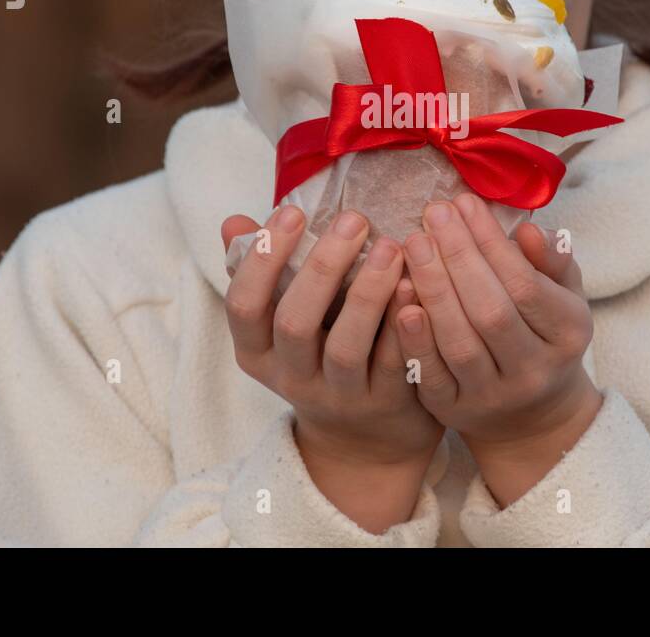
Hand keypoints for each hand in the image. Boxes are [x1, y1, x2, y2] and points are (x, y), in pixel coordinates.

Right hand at [221, 206, 445, 530]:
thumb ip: (260, 272)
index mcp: (257, 351)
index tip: (292, 212)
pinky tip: (416, 285)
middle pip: (295, 324)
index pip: (243, 306)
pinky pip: (394, 363)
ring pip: (346, 347)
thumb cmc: (320, 353)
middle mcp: (292, 378)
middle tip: (353, 219)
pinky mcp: (385, 404)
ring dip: (367, 294)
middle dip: (322, 268)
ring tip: (391, 246)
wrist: (365, 438)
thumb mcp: (281, 322)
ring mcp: (339, 396)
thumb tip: (233, 223)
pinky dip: (404, 324)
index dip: (263, 259)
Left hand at [394, 192, 602, 502]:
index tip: (465, 203)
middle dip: (458, 257)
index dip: (492, 242)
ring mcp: (493, 396)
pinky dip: (413, 335)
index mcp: (568, 335)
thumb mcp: (562, 297)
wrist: (531, 415)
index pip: (526, 284)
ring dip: (432, 287)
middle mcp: (534, 370)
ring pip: (459, 341)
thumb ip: (551, 262)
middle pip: (491, 311)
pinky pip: (430, 374)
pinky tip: (399, 294)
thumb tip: (529, 229)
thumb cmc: (542, 335)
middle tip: (432, 213)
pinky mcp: (455, 411)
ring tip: (412, 243)